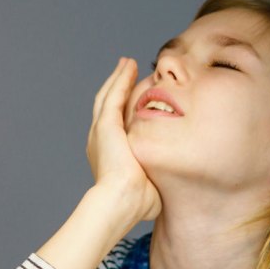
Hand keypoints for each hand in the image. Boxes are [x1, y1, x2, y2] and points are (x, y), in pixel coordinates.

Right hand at [86, 58, 161, 221]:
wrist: (121, 203)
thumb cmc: (136, 204)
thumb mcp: (148, 188)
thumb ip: (157, 180)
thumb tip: (171, 185)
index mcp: (107, 154)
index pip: (114, 124)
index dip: (122, 109)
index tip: (133, 98)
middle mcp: (98, 140)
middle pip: (106, 105)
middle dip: (116, 87)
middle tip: (125, 71)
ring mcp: (100, 131)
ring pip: (108, 95)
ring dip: (118, 78)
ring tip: (127, 63)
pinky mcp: (106, 125)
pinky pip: (113, 95)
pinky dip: (120, 79)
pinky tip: (129, 66)